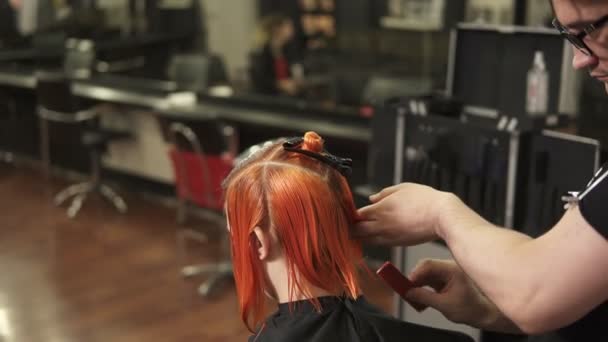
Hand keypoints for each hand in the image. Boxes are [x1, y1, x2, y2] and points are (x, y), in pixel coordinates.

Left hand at [354, 183, 452, 245]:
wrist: (442, 216)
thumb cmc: (425, 200)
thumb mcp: (403, 188)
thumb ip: (384, 193)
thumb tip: (371, 198)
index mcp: (380, 209)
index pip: (356, 215)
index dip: (350, 214)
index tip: (347, 212)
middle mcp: (381, 224)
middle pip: (356, 231)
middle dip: (350, 228)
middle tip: (348, 224)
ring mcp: (389, 236)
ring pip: (365, 240)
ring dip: (360, 236)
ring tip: (358, 230)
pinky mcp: (397, 243)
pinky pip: (378, 243)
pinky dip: (372, 240)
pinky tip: (373, 235)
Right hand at [406, 259, 520, 333]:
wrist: (487, 314)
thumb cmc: (473, 308)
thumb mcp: (445, 305)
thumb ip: (424, 298)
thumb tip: (409, 293)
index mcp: (452, 269)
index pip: (427, 265)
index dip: (414, 274)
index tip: (406, 284)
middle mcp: (450, 268)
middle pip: (426, 268)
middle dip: (415, 280)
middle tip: (406, 291)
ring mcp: (449, 273)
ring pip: (428, 275)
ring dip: (419, 285)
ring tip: (415, 298)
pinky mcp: (448, 280)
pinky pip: (432, 280)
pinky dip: (425, 288)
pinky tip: (423, 298)